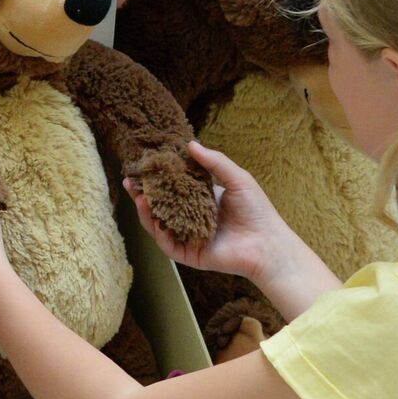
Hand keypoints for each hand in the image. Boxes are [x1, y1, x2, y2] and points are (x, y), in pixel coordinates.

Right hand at [126, 141, 293, 283]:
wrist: (267, 243)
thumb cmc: (257, 210)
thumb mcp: (236, 178)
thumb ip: (214, 162)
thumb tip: (191, 144)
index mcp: (200, 201)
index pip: (172, 189)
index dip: (157, 179)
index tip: (143, 166)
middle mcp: (190, 219)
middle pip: (160, 207)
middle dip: (143, 195)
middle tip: (130, 181)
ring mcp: (188, 237)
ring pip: (159, 226)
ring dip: (146, 213)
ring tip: (139, 198)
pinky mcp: (189, 254)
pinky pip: (168, 245)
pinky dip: (159, 233)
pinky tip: (155, 219)